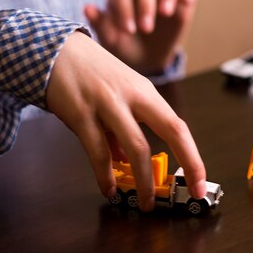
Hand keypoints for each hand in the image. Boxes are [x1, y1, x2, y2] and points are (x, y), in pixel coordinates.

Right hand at [46, 31, 205, 211]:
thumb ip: (123, 129)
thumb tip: (127, 162)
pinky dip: (105, 175)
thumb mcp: (116, 96)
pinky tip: (110, 189)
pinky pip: (97, 151)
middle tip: (184, 195)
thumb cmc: (90, 74)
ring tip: (145, 202)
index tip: (199, 185)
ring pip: (135, 147)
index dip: (193, 158)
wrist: (52, 50)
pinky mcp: (80, 112)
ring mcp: (107, 103)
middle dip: (185, 165)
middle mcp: (131, 95)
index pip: (178, 127)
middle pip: (170, 131)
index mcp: (145, 92)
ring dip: (143, 180)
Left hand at [84, 0, 203, 74]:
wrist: (145, 63)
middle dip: (146, 5)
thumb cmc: (124, 50)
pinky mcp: (183, 2)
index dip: (124, 8)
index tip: (128, 30)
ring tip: (167, 12)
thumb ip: (100, 25)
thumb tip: (87, 7)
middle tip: (146, 29)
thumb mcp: (111, 43)